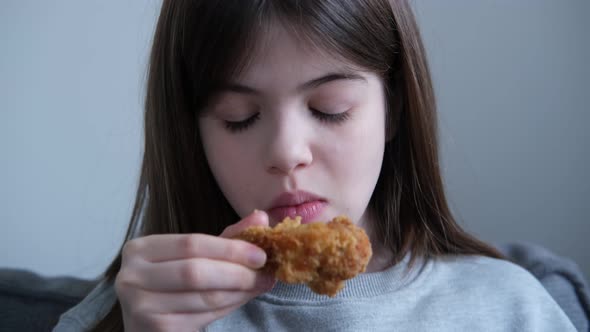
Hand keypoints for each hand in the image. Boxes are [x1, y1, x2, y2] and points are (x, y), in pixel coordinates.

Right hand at [114, 210, 273, 331]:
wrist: (147, 325)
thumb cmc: (171, 285)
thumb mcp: (192, 256)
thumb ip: (225, 238)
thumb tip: (261, 218)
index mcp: (140, 249)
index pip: (191, 243)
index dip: (230, 248)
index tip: (261, 254)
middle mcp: (133, 277)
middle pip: (196, 271)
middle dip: (238, 273)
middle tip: (266, 274)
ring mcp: (141, 307)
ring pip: (203, 297)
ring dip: (239, 292)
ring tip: (260, 286)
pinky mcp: (156, 330)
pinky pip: (202, 317)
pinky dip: (228, 308)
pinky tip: (241, 300)